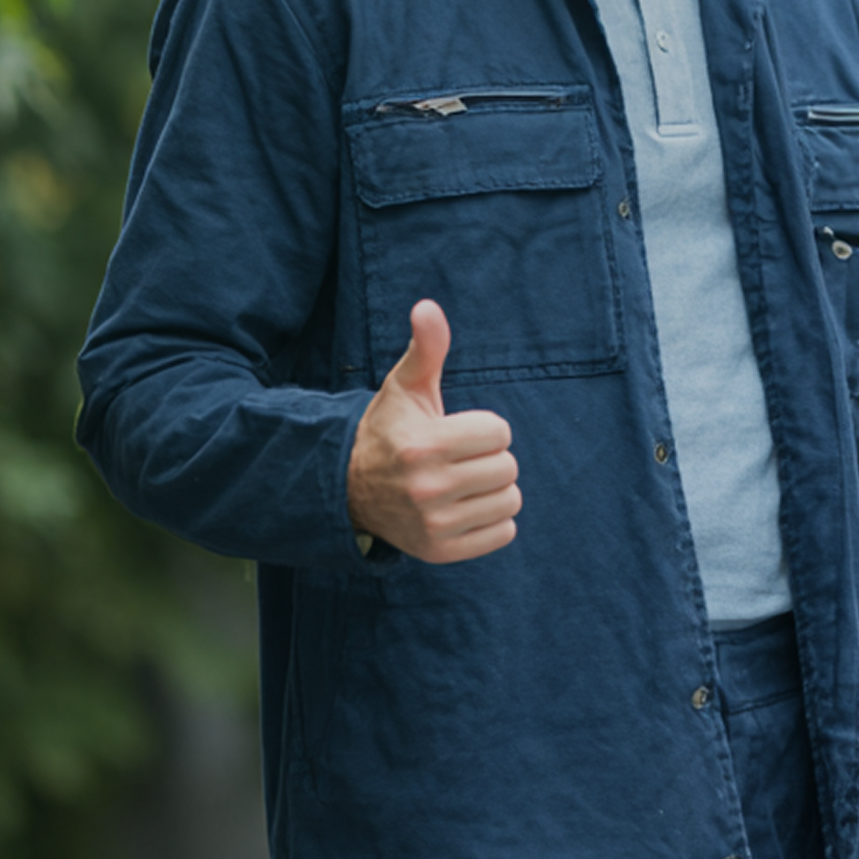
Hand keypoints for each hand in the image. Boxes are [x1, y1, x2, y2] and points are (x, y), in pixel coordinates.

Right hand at [347, 300, 520, 562]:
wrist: (349, 488)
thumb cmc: (389, 430)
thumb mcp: (405, 387)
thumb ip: (426, 347)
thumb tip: (428, 306)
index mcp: (424, 446)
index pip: (501, 433)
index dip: (484, 428)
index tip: (457, 431)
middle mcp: (428, 489)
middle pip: (508, 467)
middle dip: (489, 458)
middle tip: (458, 458)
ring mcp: (434, 525)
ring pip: (510, 500)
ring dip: (493, 489)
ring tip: (461, 482)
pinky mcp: (440, 552)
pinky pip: (504, 533)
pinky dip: (493, 521)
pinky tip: (465, 507)